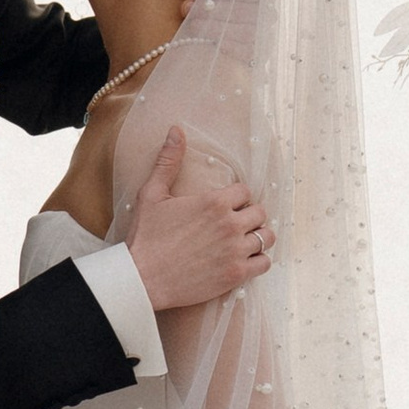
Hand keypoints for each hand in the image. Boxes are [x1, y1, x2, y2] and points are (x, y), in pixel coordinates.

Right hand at [125, 124, 274, 311]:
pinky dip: (259, 260)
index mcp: (214, 201)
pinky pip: (265, 263)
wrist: (141, 278)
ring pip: (268, 237)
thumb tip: (176, 129)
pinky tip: (244, 260)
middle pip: (260, 212)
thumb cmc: (145, 236)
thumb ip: (169, 161)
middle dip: (249, 216)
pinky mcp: (236, 274)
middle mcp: (230, 224)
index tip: (225, 207)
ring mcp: (236, 250)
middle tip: (234, 224)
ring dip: (258, 237)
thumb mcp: (152, 194)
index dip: (235, 198)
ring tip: (243, 241)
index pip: (245, 191)